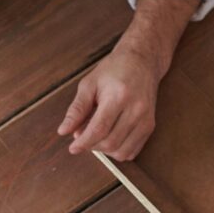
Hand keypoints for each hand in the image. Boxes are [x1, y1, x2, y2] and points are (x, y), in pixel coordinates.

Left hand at [58, 44, 162, 159]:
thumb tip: (63, 131)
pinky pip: (132, 150)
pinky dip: (117, 151)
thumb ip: (77, 109)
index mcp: (119, 96)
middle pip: (110, 142)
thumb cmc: (114, 70)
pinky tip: (109, 138)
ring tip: (96, 135)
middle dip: (92, 145)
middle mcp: (136, 109)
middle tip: (83, 136)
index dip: (84, 143)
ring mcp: (146, 119)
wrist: (142, 61)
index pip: (99, 129)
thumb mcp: (89, 84)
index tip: (73, 148)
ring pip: (121, 151)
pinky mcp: (150, 126)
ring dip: (104, 150)